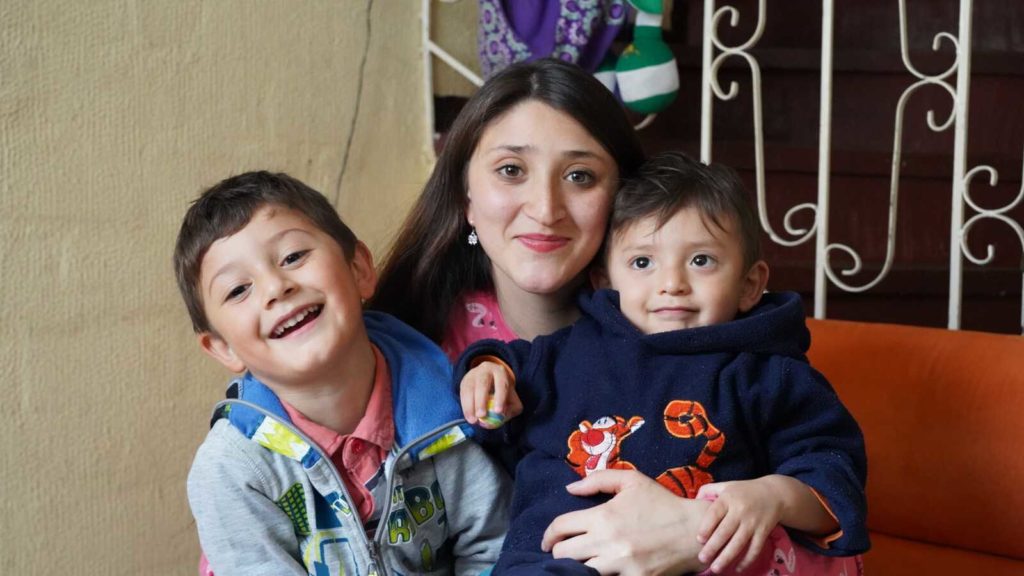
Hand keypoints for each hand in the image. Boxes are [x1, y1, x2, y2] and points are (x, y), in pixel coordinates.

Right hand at [458, 361, 521, 427]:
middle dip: (481, 400)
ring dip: (470, 406)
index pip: (501, 383)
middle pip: (483, 383)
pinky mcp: (464, 382)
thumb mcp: (513, 399)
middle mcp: (486, 370)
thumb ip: (511, 409)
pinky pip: (463, 394)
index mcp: (500, 372)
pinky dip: (465, 407)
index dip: (500, 397)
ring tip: (473, 421)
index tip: (498, 411)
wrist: (490, 380)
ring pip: (470, 389)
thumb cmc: (504, 393)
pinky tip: (468, 417)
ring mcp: (473, 374)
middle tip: (482, 416)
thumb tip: (501, 417)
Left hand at [541, 469, 709, 575]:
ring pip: (580, 572)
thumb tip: (570, 488)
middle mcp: (608, 541)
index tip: (548, 540)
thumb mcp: (632, 481)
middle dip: (559, 552)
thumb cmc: (661, 503)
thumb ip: (598, 480)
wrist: (693, 530)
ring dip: (576, 567)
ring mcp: (621, 564)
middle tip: (564, 551)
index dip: (548, 534)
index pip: (560, 527)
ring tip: (581, 562)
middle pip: (563, 554)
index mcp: (604, 515)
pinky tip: (600, 571)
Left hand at [695, 478, 783, 572]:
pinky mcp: (764, 531)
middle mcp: (740, 511)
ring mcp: (753, 522)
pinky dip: (747, 560)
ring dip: (726, 558)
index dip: (706, 527)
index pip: (714, 514)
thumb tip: (692, 500)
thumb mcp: (726, 485)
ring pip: (738, 543)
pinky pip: (755, 548)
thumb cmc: (744, 491)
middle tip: (702, 559)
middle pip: (725, 532)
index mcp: (728, 498)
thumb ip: (708, 490)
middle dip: (713, 547)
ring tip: (715, 569)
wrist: (774, 493)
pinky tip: (738, 569)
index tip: (699, 540)